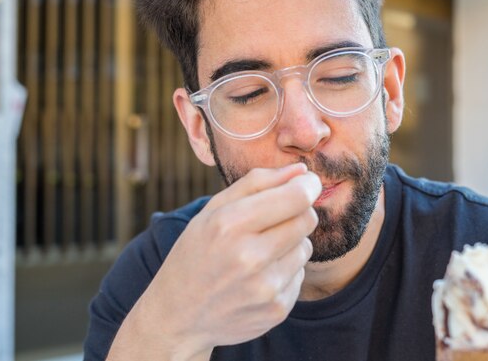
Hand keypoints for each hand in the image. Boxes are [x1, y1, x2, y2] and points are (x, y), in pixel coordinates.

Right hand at [109, 163, 320, 359]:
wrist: (179, 318)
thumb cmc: (197, 254)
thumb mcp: (212, 210)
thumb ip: (257, 183)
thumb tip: (302, 170)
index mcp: (230, 224)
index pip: (296, 197)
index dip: (308, 185)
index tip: (307, 183)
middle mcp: (249, 257)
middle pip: (307, 219)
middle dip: (297, 212)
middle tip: (275, 217)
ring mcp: (265, 288)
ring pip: (306, 247)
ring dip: (290, 244)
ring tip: (258, 252)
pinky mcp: (277, 310)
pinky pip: (300, 275)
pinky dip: (284, 271)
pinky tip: (258, 277)